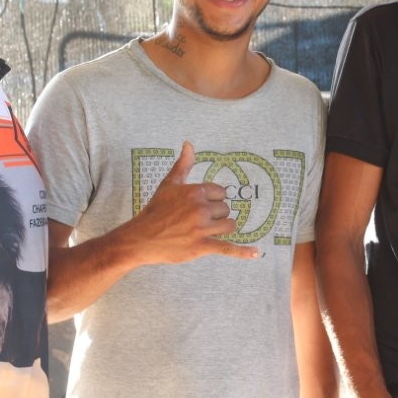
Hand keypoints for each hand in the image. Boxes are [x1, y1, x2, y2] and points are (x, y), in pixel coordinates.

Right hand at [129, 141, 259, 263]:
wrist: (141, 238)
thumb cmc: (155, 211)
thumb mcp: (169, 184)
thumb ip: (183, 164)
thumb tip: (189, 144)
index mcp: (196, 192)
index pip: (221, 193)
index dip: (212, 200)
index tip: (199, 206)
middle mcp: (201, 208)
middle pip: (225, 210)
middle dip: (215, 215)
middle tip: (195, 221)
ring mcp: (202, 228)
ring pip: (229, 225)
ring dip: (221, 228)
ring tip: (204, 231)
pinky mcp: (202, 246)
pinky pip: (227, 248)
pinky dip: (242, 252)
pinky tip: (255, 253)